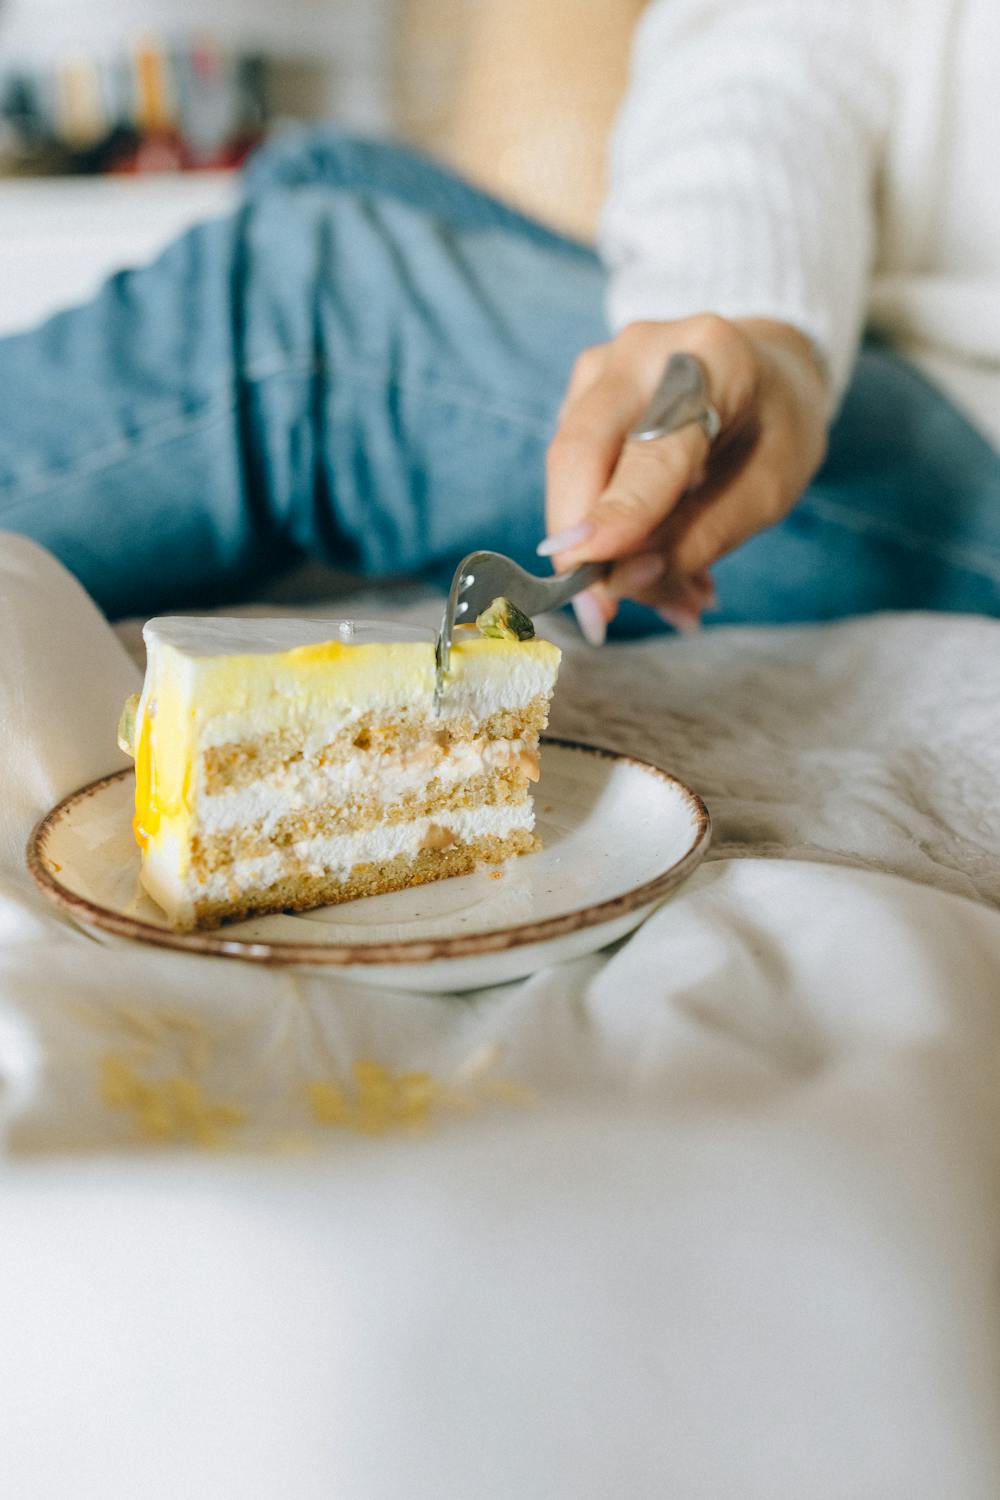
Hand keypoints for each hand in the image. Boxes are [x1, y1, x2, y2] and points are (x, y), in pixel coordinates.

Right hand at [541, 314, 828, 640]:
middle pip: (580, 450)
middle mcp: (642, 349)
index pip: (652, 448)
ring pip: (566, 469)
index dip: (620, 516)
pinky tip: (649, 558)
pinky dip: (602, 529)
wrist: (766, 369)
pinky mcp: (578, 394)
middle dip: (581, 542)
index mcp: (711, 358)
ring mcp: (600, 366)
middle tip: (601, 617)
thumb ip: (702, 535)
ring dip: (598, 546)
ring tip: (665, 594)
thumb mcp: (770, 489)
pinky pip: (571, 473)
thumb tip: (626, 581)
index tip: (597, 577)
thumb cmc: (775, 428)